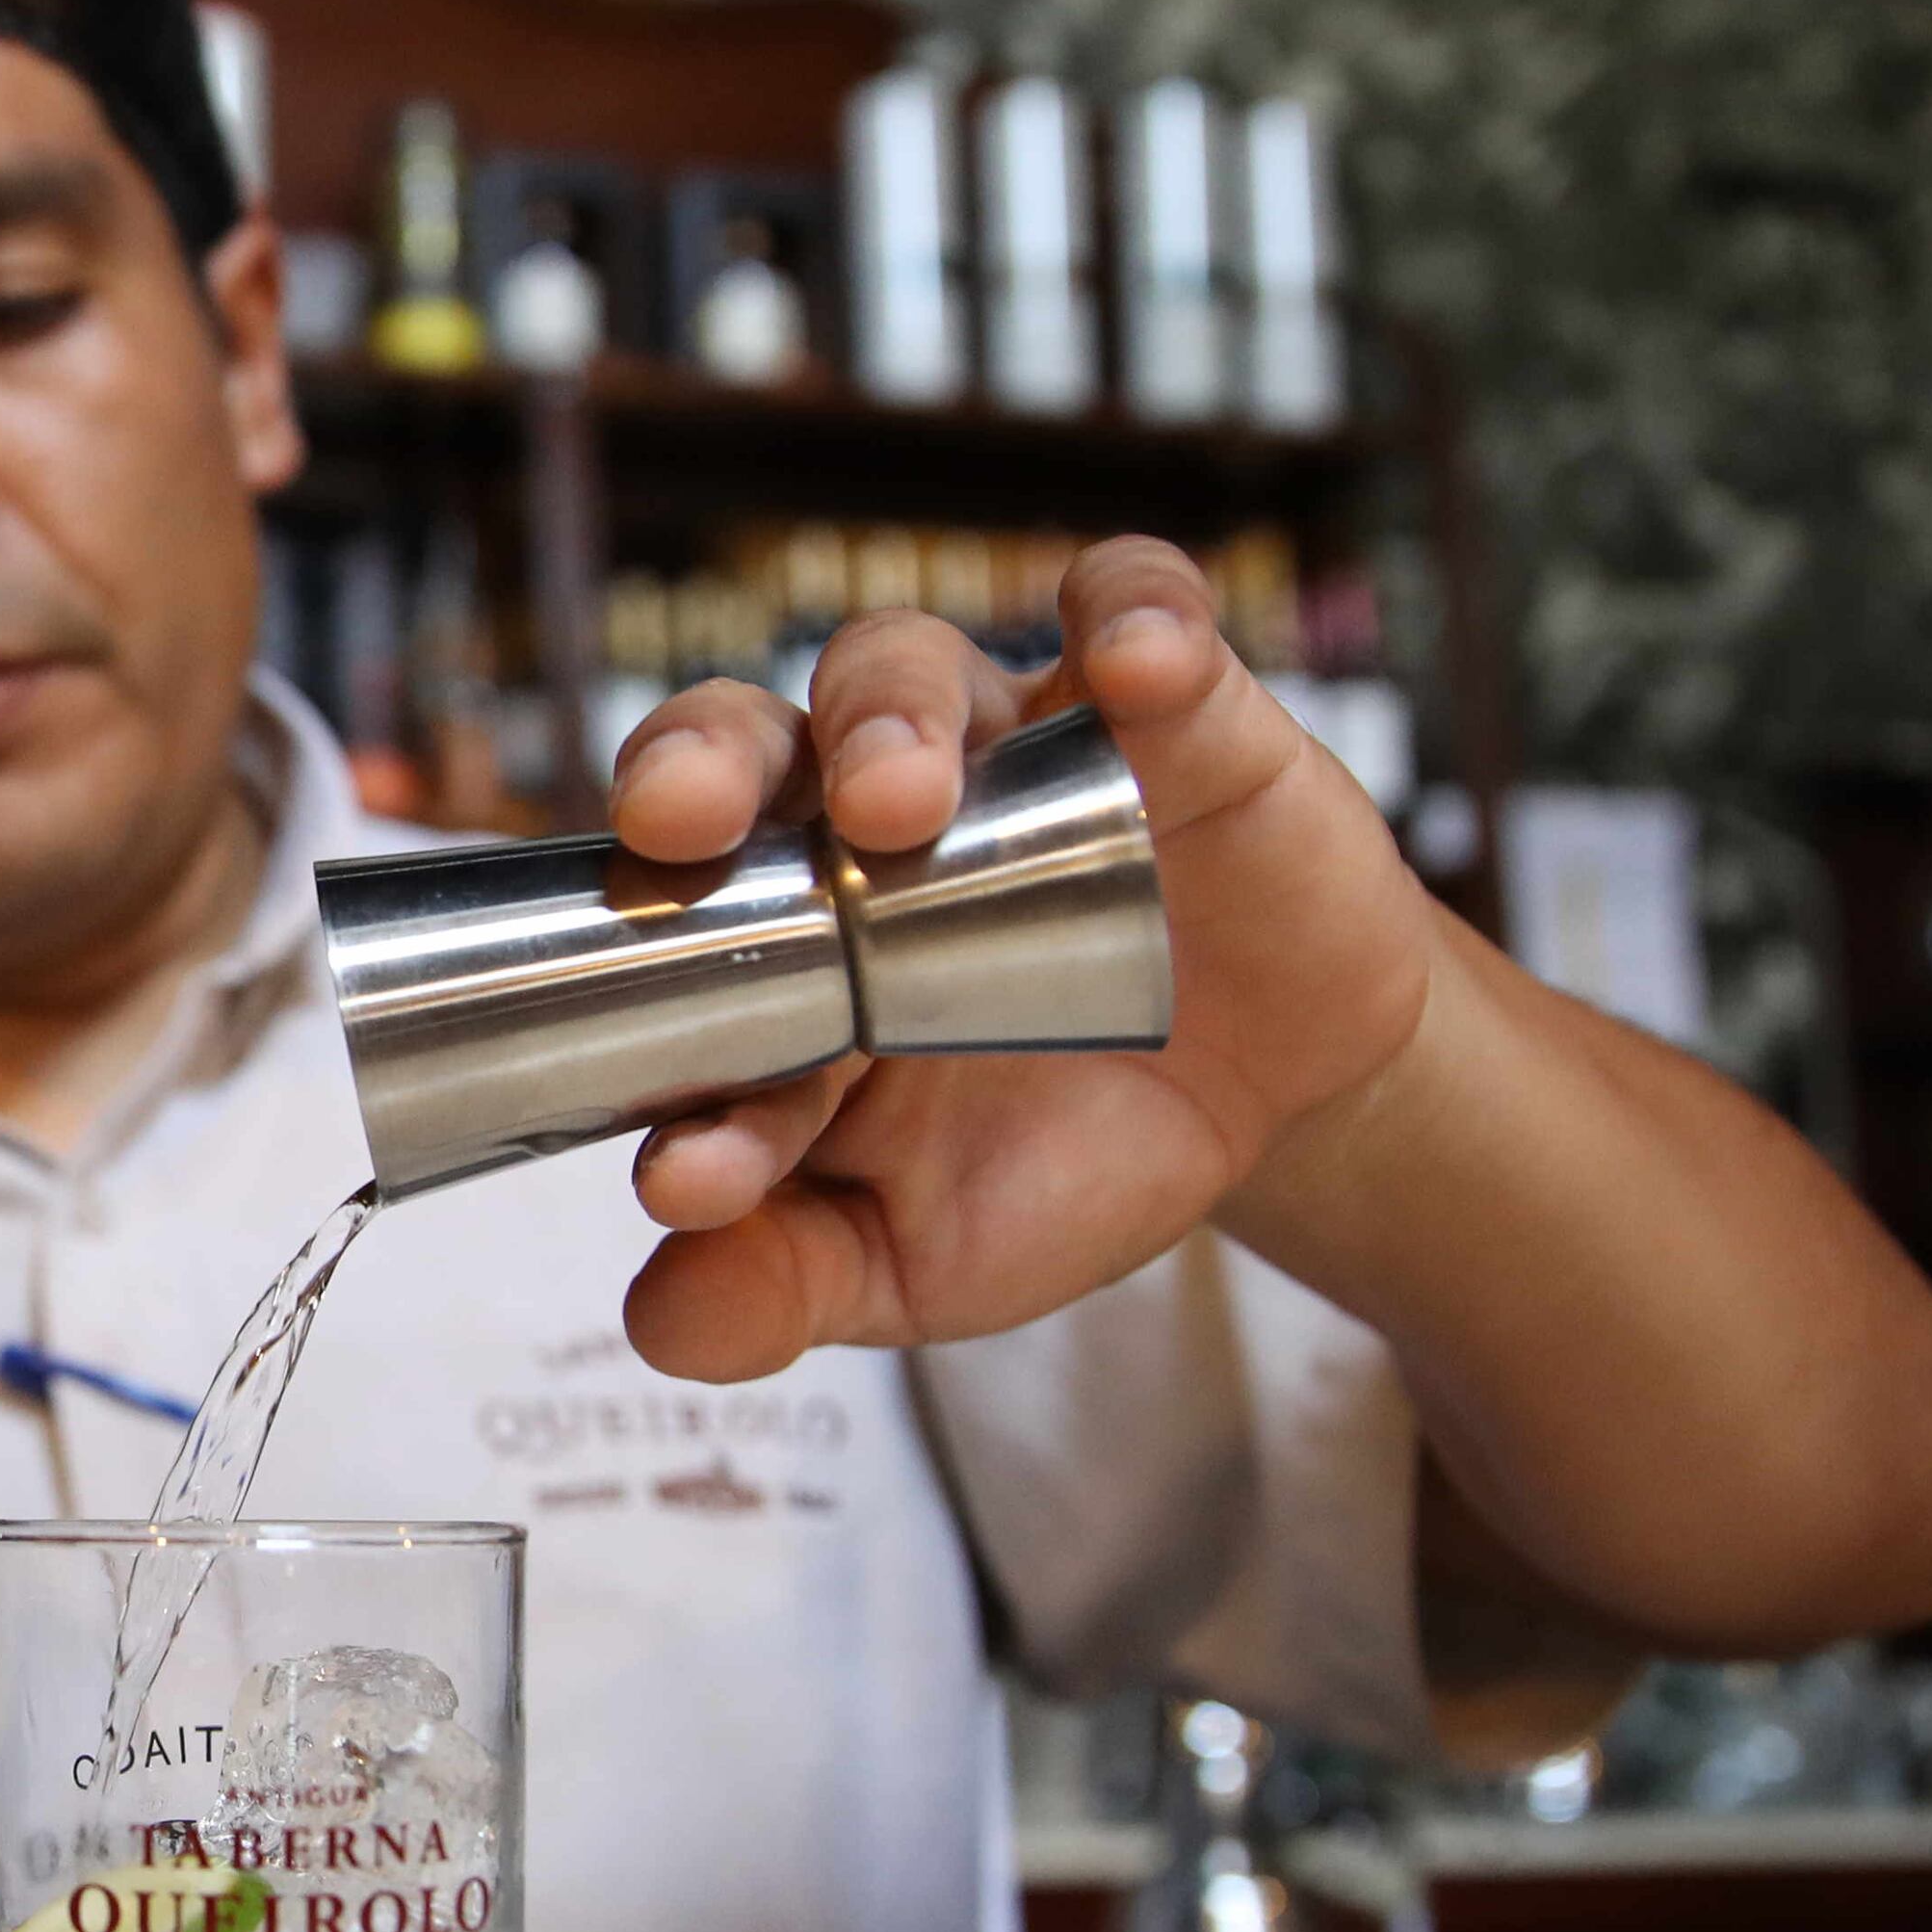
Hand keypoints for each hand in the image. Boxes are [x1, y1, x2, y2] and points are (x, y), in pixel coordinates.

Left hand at [602, 536, 1430, 1381]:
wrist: (1263, 1111)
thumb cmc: (1047, 1153)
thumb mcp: (917, 1254)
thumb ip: (787, 1282)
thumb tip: (669, 1324)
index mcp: (762, 935)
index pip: (676, 955)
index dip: (668, 1052)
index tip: (694, 1171)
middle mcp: (853, 815)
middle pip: (740, 738)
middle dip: (697, 765)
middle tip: (682, 825)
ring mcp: (1005, 747)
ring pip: (905, 665)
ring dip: (891, 720)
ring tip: (902, 805)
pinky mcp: (1168, 708)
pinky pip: (1133, 608)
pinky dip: (1135, 617)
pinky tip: (1139, 666)